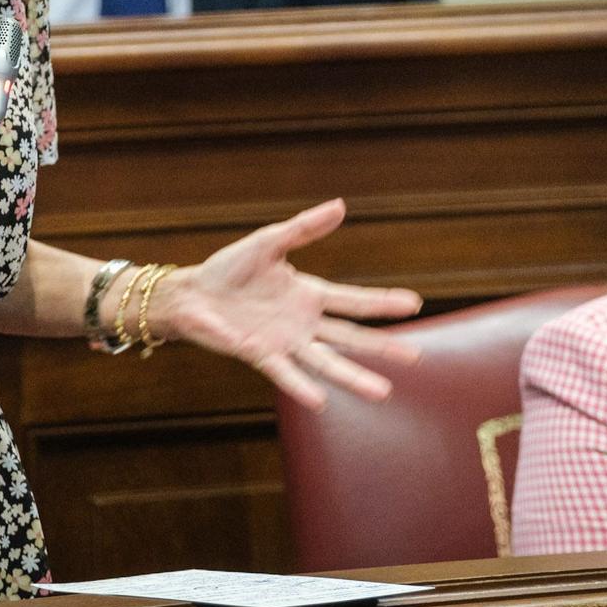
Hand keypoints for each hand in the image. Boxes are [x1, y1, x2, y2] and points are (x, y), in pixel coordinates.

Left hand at [151, 199, 421, 410]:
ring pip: (327, 363)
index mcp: (309, 295)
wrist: (191, 294)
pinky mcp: (259, 355)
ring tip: (381, 392)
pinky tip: (320, 400)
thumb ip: (305, 227)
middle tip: (415, 357)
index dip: (383, 302)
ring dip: (353, 377)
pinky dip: (301, 386)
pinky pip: (285, 373)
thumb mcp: (270, 241)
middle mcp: (303, 324)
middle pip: (351, 337)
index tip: (415, 304)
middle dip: (382, 347)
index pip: (354, 301)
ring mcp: (284, 342)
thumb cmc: (230, 268)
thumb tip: (340, 206)